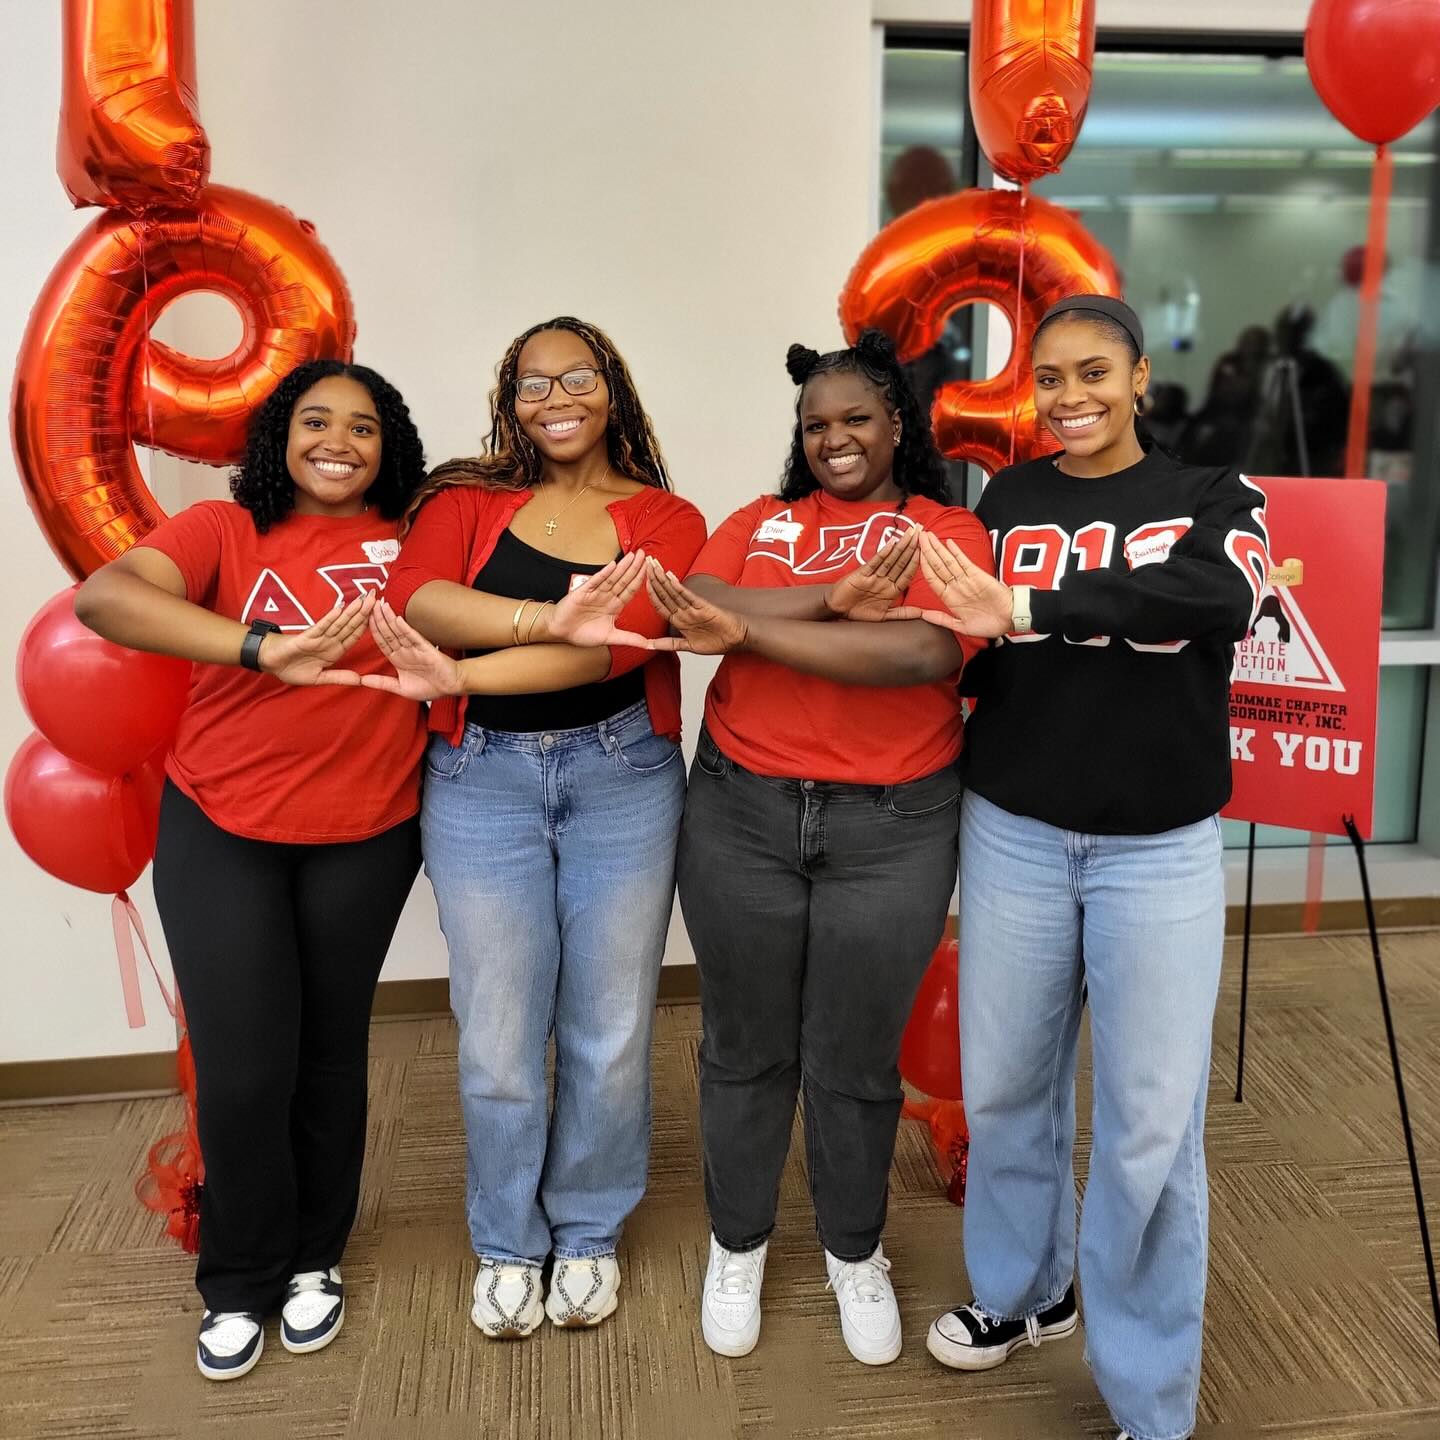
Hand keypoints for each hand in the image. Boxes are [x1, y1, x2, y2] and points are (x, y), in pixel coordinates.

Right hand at [259, 593, 374, 685]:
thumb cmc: (292, 669)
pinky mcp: (306, 637)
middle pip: (350, 624)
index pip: (354, 635)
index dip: (367, 625)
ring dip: (351, 611)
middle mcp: (329, 641)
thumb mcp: (319, 678)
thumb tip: (360, 680)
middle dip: (363, 611)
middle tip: (376, 595)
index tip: (380, 614)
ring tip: (363, 598)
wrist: (270, 664)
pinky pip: (320, 627)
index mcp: (335, 651)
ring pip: (338, 622)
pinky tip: (340, 609)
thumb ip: (339, 677)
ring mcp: (319, 637)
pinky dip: (330, 619)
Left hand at [349, 600, 463, 699]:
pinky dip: (405, 628)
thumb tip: (361, 680)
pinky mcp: (426, 648)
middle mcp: (404, 651)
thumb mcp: (400, 688)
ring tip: (380, 605)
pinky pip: (413, 637)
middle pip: (388, 633)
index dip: (373, 631)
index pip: (382, 642)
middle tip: (369, 604)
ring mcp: (415, 648)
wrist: (451, 687)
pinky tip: (397, 619)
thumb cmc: (430, 687)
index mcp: (397, 659)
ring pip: (398, 631)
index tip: (363, 619)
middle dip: (378, 619)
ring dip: (389, 618)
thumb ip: (381, 683)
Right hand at [542, 549, 657, 648]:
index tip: (650, 569)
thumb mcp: (610, 637)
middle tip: (644, 554)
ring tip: (633, 555)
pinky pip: (595, 581)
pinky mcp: (583, 592)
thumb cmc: (583, 633)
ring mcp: (596, 593)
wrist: (561, 631)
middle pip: (624, 580)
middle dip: (635, 567)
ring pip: (612, 578)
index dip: (640, 580)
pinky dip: (604, 574)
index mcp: (615, 606)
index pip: (630, 590)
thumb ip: (630, 638)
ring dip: (623, 567)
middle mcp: (607, 597)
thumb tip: (650, 645)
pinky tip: (613, 565)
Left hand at [644, 561, 748, 654]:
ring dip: (662, 578)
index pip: (660, 604)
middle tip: (645, 563)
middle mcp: (684, 612)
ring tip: (653, 565)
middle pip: (665, 594)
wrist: (737, 639)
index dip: (651, 593)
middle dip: (653, 579)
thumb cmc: (717, 641)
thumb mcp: (688, 646)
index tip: (641, 581)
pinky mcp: (703, 606)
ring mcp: (692, 608)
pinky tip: (669, 576)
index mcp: (679, 620)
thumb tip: (648, 646)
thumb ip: (668, 644)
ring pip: (673, 592)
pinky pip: (687, 596)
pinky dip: (678, 587)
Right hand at [825, 526, 920, 621]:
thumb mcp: (883, 616)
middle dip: (911, 547)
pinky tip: (892, 544)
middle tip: (920, 532)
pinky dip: (883, 554)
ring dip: (901, 547)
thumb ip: (902, 613)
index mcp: (892, 590)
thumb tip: (921, 614)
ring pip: (890, 560)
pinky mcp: (861, 574)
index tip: (926, 550)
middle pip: (901, 562)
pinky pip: (874, 563)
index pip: (907, 574)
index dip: (917, 562)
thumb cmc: (859, 613)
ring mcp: (874, 576)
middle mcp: (884, 581)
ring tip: (910, 534)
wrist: (838, 611)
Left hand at [883, 531, 1011, 637]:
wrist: (1009, 619)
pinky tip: (948, 542)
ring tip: (928, 535)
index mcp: (948, 598)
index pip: (931, 579)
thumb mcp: (961, 626)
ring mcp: (966, 579)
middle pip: (937, 565)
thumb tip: (922, 615)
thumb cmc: (987, 625)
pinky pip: (964, 562)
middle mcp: (955, 586)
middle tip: (918, 536)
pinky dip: (956, 552)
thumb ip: (942, 619)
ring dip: (937, 548)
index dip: (922, 566)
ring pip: (948, 561)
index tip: (913, 555)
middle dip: (926, 551)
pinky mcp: (978, 575)